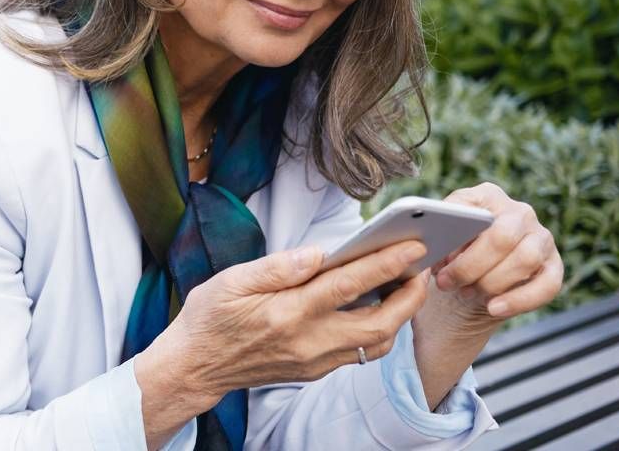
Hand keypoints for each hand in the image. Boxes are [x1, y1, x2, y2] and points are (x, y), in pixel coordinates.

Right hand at [138, 239, 428, 414]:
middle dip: (409, 296)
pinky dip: (377, 330)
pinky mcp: (314, 371)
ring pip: (376, 343)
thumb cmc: (210, 317)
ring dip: (399, 315)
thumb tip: (319, 252)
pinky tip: (377, 307)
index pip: (349, 285)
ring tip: (406, 285)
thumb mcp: (232, 281)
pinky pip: (359, 353)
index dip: (386, 264)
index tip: (413, 246)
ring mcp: (314, 362)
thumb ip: (278, 267)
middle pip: (379, 323)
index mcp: (287, 313)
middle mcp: (308, 342)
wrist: (195, 366)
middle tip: (423, 268)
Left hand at [432, 182, 562, 328]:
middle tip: (447, 283)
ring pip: (525, 259)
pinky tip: (494, 309)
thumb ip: (437, 238)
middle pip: (502, 236)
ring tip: (467, 293)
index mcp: (487, 196)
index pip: (473, 207)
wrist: (472, 281)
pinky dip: (518, 301)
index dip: (454, 235)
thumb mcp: (441, 241)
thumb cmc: (453, 253)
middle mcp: (520, 212)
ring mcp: (541, 238)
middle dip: (471, 265)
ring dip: (491, 282)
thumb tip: (432, 248)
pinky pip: (547, 286)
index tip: (438, 257)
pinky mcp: (554, 266)